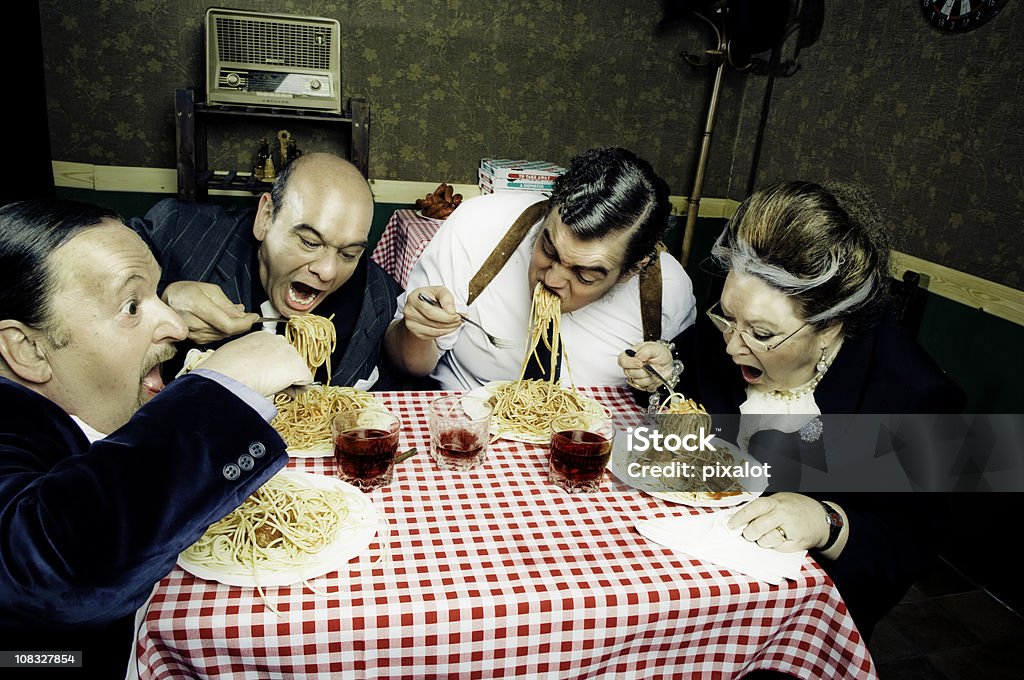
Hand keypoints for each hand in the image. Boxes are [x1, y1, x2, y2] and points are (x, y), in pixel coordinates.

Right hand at [162, 281, 258, 344]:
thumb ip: (227, 305)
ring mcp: (193, 334)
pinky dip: (223, 330)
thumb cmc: (187, 291)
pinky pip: (216, 337)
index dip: (245, 323)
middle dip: (241, 324)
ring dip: (232, 327)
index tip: (254, 316)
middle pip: (228, 331)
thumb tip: (242, 315)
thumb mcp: (210, 290)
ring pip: (223, 335)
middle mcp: (195, 323)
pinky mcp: (194, 339)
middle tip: (247, 314)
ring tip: (231, 314)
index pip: (229, 325)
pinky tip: (221, 320)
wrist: (168, 300)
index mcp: (199, 307)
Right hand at [198, 332, 312, 396]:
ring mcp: (290, 352)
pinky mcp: (299, 367)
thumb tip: (248, 367)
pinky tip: (279, 391)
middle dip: (279, 373)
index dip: (269, 367)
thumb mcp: (232, 355)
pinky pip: (305, 383)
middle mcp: (278, 340)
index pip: (274, 352)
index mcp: (261, 336)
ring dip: (286, 381)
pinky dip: (295, 391)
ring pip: (296, 372)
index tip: (260, 375)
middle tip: (265, 383)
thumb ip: (246, 358)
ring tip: (268, 386)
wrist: (229, 374)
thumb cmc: (224, 369)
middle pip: (287, 360)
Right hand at [401, 286, 462, 340]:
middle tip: (460, 319)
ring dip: (449, 328)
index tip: (458, 315)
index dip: (446, 316)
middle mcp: (409, 312)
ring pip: (435, 331)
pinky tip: (448, 326)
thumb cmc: (431, 297)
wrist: (421, 307)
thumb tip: (451, 311)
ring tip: (456, 322)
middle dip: (450, 322)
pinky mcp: (416, 333)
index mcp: (414, 298)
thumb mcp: (439, 291)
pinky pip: (433, 335)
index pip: (431, 312)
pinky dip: (444, 332)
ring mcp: (411, 324)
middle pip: (433, 323)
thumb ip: (446, 297)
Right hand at [617, 340, 674, 390]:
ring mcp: (635, 377)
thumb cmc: (658, 353)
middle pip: (630, 373)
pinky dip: (653, 381)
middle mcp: (630, 367)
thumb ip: (646, 351)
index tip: (640, 363)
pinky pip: (645, 386)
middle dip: (645, 370)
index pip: (622, 361)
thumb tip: (639, 356)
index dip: (630, 363)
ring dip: (651, 375)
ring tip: (657, 369)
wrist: (667, 362)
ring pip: (638, 381)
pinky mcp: (641, 384)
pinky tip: (656, 375)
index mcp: (630, 355)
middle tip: (655, 365)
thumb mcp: (654, 348)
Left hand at [726, 492, 830, 552]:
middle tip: (749, 534)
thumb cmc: (796, 508)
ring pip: (765, 540)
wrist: (823, 518)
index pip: (754, 508)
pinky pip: (777, 548)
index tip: (731, 525)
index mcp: (776, 501)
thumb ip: (763, 508)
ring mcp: (790, 528)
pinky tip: (780, 539)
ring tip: (769, 535)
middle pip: (757, 527)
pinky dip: (774, 546)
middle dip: (749, 533)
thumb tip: (740, 518)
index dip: (740, 518)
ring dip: (762, 540)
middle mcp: (783, 514)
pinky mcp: (796, 543)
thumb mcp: (780, 500)